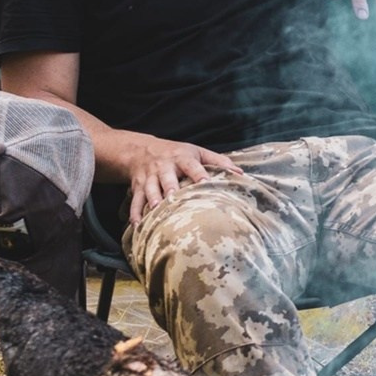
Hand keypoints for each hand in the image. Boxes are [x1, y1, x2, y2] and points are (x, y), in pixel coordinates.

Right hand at [126, 137, 241, 223]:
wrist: (141, 149)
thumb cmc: (176, 153)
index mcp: (181, 158)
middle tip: (173, 198)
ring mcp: (149, 177)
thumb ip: (219, 161)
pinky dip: (135, 213)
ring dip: (152, 199)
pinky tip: (137, 225)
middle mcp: (164, 167)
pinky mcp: (137, 187)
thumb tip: (241, 173)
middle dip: (169, 187)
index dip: (198, 173)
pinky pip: (135, 201)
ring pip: (149, 188)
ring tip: (156, 211)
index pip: (191, 165)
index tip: (205, 182)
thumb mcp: (197, 152)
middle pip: (166, 177)